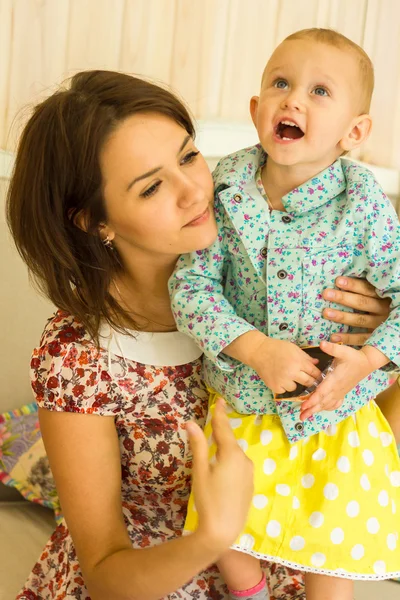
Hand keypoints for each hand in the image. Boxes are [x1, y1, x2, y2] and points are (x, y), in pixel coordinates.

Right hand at [186, 398, 253, 552]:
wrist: (224, 530)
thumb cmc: (208, 499)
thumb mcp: (200, 471)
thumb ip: (198, 445)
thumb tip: (189, 423)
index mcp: (231, 454)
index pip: (223, 428)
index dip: (219, 413)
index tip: (219, 400)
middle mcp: (244, 460)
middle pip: (229, 440)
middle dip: (221, 430)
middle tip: (215, 416)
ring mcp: (249, 472)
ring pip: (234, 453)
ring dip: (225, 446)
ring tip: (215, 440)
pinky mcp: (250, 483)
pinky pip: (239, 465)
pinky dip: (230, 459)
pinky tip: (222, 466)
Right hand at [249, 338, 320, 394]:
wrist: (258, 352)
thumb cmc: (277, 348)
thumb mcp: (293, 348)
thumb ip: (306, 357)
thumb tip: (317, 363)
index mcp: (298, 362)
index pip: (314, 372)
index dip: (319, 375)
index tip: (321, 378)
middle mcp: (291, 372)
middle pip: (308, 382)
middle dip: (311, 382)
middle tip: (310, 381)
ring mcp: (283, 381)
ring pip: (295, 388)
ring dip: (295, 383)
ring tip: (289, 376)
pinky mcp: (275, 387)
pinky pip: (284, 390)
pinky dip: (284, 386)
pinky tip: (280, 378)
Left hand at [299, 340, 373, 419]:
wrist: (366, 363)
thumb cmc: (353, 357)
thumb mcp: (343, 350)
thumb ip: (332, 348)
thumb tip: (322, 344)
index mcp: (334, 380)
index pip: (322, 392)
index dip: (312, 400)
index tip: (303, 406)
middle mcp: (337, 388)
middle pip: (322, 402)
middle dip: (311, 409)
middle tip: (301, 416)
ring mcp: (340, 392)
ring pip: (327, 404)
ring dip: (317, 410)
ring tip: (306, 416)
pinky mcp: (343, 392)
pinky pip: (334, 403)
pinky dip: (327, 407)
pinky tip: (321, 409)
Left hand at [322, 276, 389, 344]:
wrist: (394, 326)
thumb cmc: (379, 304)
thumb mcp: (376, 296)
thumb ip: (364, 290)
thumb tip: (340, 280)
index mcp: (382, 296)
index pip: (367, 289)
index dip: (353, 285)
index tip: (337, 281)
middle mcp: (382, 310)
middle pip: (361, 303)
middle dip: (343, 298)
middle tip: (326, 294)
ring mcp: (380, 324)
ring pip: (360, 320)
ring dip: (342, 316)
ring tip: (326, 313)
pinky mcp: (376, 337)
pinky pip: (361, 339)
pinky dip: (347, 338)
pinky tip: (333, 337)